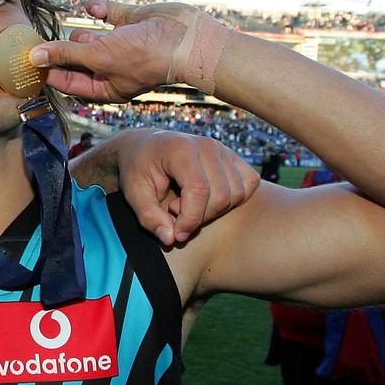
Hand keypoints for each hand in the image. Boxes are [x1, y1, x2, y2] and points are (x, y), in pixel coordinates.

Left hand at [30, 0, 207, 101]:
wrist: (188, 38)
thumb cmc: (146, 57)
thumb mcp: (99, 57)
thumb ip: (65, 55)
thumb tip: (34, 56)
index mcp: (105, 86)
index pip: (68, 81)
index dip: (48, 71)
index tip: (26, 60)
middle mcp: (111, 68)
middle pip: (75, 59)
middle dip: (62, 50)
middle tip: (40, 40)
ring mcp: (120, 44)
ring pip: (88, 37)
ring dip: (80, 32)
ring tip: (75, 33)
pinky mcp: (128, 22)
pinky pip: (105, 15)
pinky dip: (98, 9)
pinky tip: (94, 8)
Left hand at [112, 129, 259, 245]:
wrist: (144, 146)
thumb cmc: (137, 169)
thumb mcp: (134, 194)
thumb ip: (150, 218)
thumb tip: (171, 239)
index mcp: (180, 149)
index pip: (199, 190)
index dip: (191, 219)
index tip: (177, 233)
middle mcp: (207, 145)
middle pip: (221, 196)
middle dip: (200, 217)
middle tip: (175, 212)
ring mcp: (223, 149)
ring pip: (237, 194)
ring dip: (215, 210)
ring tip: (187, 202)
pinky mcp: (233, 156)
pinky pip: (249, 184)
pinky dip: (233, 199)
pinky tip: (209, 199)